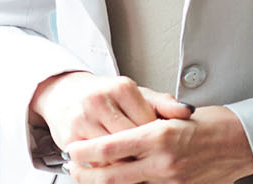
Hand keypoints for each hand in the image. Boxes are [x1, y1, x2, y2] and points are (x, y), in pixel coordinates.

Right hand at [29, 72, 193, 152]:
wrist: (64, 93)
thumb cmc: (106, 96)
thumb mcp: (136, 94)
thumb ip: (163, 104)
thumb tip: (188, 111)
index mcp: (121, 87)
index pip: (147, 122)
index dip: (155, 137)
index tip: (159, 143)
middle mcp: (99, 100)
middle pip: (130, 139)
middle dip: (140, 151)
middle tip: (149, 157)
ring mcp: (82, 119)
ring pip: (112, 154)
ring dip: (124, 161)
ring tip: (132, 160)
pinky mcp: (68, 137)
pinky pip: (94, 161)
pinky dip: (105, 165)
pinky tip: (113, 161)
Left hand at [62, 105, 252, 183]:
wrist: (244, 142)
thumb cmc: (215, 122)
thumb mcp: (176, 115)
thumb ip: (147, 126)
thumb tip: (120, 135)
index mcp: (160, 135)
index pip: (111, 147)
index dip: (86, 151)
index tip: (73, 149)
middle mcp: (162, 161)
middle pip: (111, 175)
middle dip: (87, 174)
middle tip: (74, 168)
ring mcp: (171, 179)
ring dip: (105, 181)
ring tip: (93, 175)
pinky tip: (124, 179)